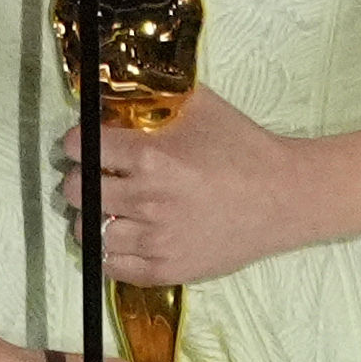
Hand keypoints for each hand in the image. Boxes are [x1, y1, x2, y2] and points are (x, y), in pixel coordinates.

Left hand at [56, 84, 324, 291]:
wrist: (285, 197)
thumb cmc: (244, 149)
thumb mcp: (200, 107)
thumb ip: (154, 97)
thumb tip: (114, 91)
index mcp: (151, 158)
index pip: (79, 147)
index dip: (77, 142)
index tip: (84, 144)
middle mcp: (148, 201)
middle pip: (75, 191)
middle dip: (81, 178)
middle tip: (96, 175)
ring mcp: (156, 241)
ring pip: (86, 231)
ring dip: (92, 216)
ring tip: (110, 207)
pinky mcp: (166, 270)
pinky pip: (111, 265)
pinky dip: (109, 250)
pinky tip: (124, 234)